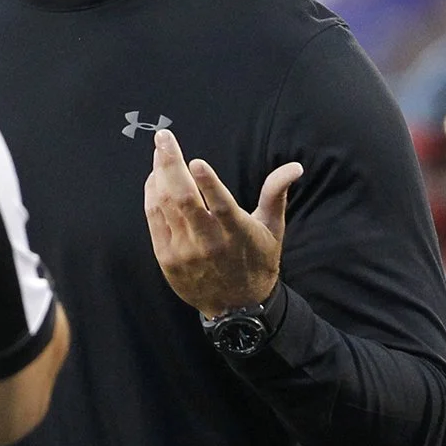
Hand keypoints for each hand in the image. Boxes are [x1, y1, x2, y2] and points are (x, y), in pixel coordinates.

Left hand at [143, 129, 301, 318]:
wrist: (236, 307)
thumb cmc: (256, 261)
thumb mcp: (272, 228)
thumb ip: (276, 193)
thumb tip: (294, 166)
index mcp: (237, 234)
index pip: (221, 207)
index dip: (209, 184)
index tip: (197, 162)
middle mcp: (209, 243)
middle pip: (184, 200)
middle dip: (171, 164)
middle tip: (163, 138)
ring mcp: (185, 252)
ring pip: (165, 206)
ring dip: (159, 175)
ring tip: (159, 152)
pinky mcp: (167, 258)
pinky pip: (154, 220)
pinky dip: (151, 196)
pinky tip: (154, 179)